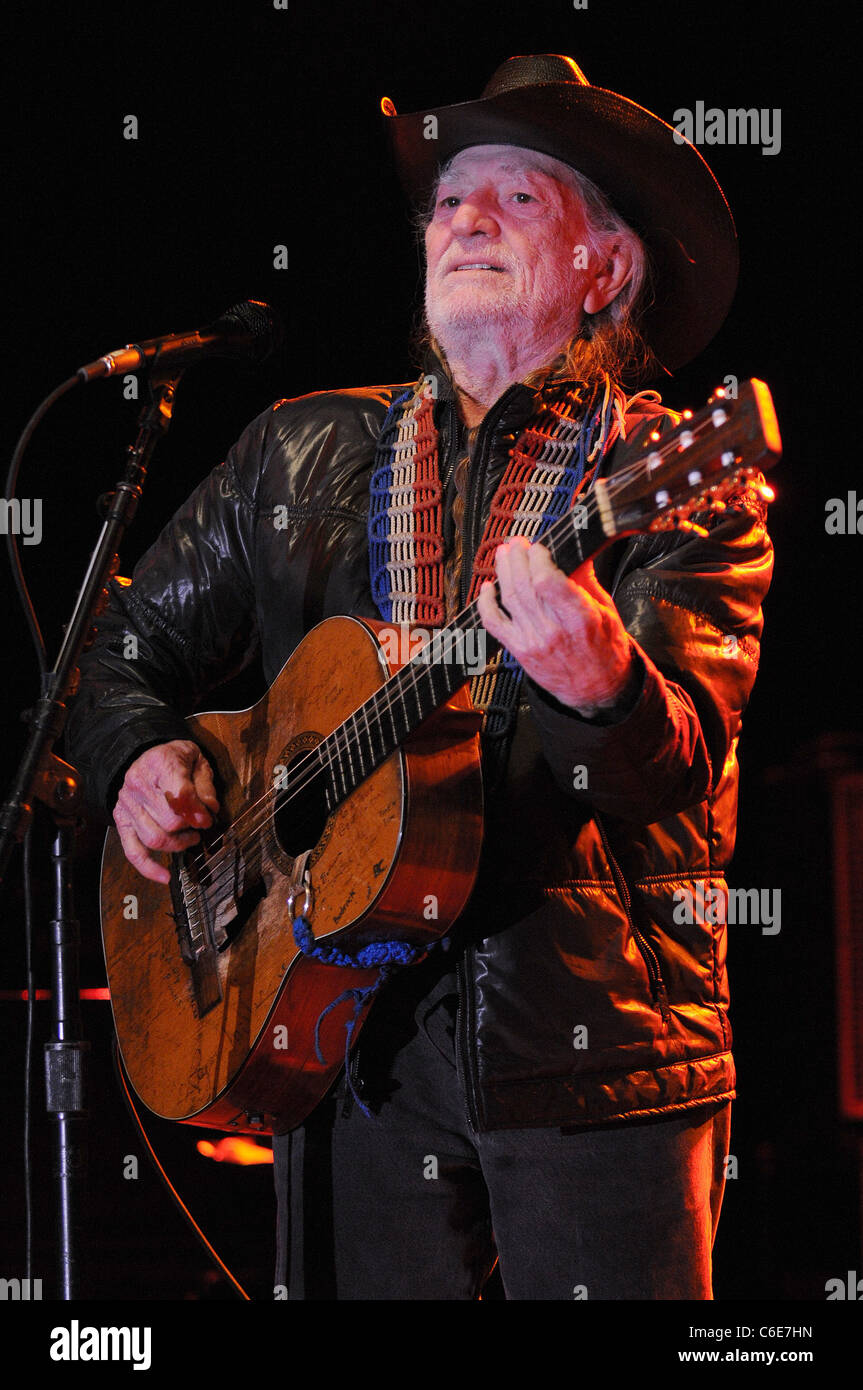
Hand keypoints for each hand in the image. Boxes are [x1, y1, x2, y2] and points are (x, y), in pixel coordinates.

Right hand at [113, 740, 219, 883]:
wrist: (144, 754)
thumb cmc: (175, 759)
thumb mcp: (197, 761)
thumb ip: (205, 786)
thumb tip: (210, 810)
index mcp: (160, 764)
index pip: (179, 794)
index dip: (198, 811)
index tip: (208, 819)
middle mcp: (138, 784)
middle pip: (169, 821)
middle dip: (190, 827)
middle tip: (201, 825)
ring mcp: (127, 804)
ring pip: (154, 838)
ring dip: (178, 845)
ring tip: (191, 838)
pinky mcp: (121, 820)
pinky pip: (132, 850)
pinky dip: (148, 868)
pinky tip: (164, 877)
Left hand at [476, 538, 634, 715]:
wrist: (595, 689)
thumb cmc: (604, 649)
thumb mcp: (606, 611)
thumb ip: (586, 580)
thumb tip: (575, 550)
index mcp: (580, 617)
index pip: (548, 582)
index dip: (538, 559)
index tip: (539, 546)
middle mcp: (554, 630)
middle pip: (525, 586)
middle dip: (518, 558)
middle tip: (517, 542)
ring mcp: (533, 641)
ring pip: (510, 599)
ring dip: (503, 571)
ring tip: (504, 554)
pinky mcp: (519, 650)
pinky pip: (494, 623)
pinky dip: (486, 602)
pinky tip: (488, 587)